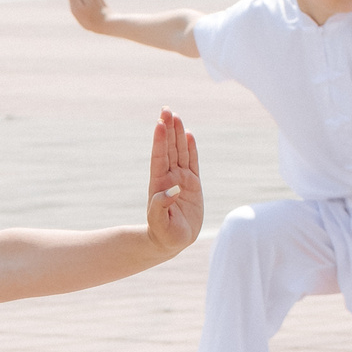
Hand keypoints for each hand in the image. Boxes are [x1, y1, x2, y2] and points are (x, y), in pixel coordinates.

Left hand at [144, 111, 201, 253]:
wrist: (172, 241)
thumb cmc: (163, 234)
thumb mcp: (159, 223)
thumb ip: (160, 206)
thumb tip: (172, 189)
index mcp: (159, 185)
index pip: (159, 158)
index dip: (159, 141)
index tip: (159, 124)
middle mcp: (169, 178)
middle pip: (168, 149)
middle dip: (167, 129)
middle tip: (165, 109)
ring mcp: (181, 179)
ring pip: (179, 152)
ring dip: (177, 134)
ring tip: (175, 115)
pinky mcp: (193, 184)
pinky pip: (192, 162)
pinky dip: (190, 148)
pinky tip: (188, 134)